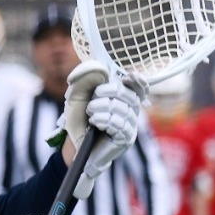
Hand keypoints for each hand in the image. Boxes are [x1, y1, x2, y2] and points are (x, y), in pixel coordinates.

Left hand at [59, 61, 144, 198]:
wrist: (74, 144)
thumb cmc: (78, 119)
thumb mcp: (76, 95)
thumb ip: (85, 79)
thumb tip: (103, 70)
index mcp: (122, 99)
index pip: (140, 88)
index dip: (138, 82)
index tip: (128, 76)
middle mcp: (130, 111)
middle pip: (130, 95)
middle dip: (108, 92)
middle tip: (92, 100)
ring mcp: (130, 126)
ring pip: (124, 110)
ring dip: (102, 108)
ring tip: (90, 113)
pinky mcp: (126, 139)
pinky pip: (120, 125)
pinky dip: (104, 120)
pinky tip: (95, 123)